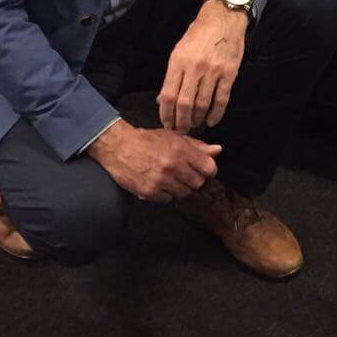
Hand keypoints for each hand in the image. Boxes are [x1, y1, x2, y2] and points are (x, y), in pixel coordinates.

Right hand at [87, 119, 219, 201]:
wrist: (119, 147)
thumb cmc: (148, 140)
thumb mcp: (174, 137)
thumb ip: (197, 146)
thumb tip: (218, 150)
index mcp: (181, 150)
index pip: (209, 168)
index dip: (209, 170)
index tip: (203, 170)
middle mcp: (172, 166)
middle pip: (198, 183)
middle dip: (194, 179)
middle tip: (184, 173)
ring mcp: (161, 181)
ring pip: (184, 193)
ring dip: (180, 187)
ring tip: (170, 178)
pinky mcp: (149, 192)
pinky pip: (168, 199)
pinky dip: (166, 194)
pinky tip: (159, 183)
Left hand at [158, 0, 248, 131]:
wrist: (223, 19)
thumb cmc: (198, 34)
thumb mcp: (178, 50)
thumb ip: (171, 76)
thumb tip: (162, 100)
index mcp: (178, 61)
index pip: (168, 95)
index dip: (166, 114)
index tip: (167, 124)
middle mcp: (195, 68)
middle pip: (185, 104)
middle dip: (181, 122)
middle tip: (181, 130)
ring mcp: (213, 71)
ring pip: (203, 104)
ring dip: (198, 119)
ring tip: (195, 125)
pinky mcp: (229, 73)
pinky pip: (222, 99)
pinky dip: (216, 114)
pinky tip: (212, 121)